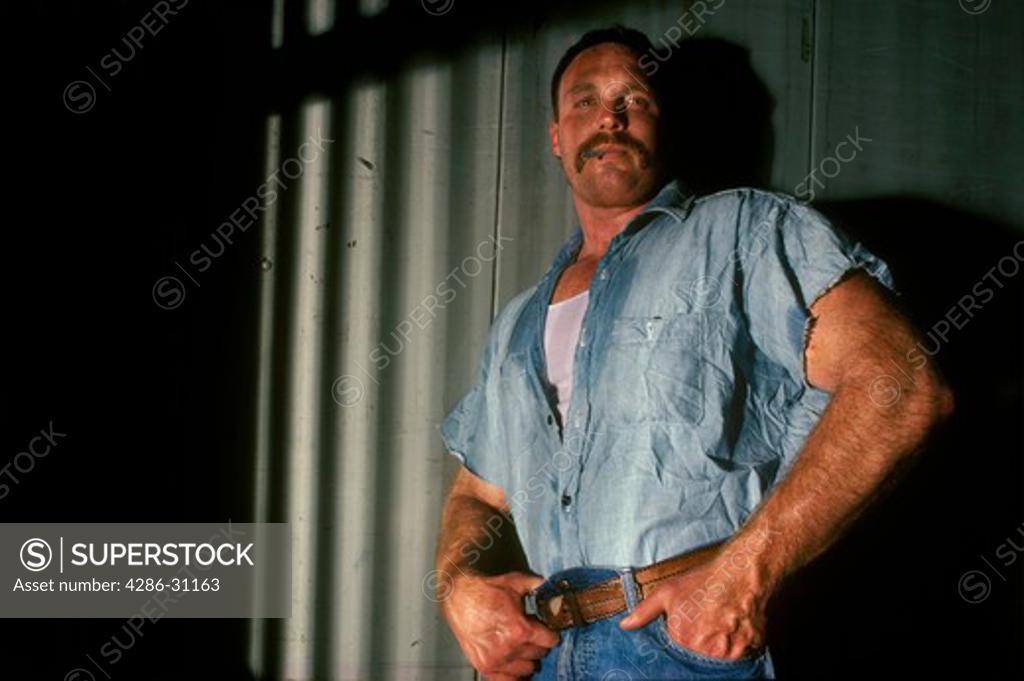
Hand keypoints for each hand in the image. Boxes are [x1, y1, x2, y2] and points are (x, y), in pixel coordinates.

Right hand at [441, 571, 560, 680]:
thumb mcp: (515, 582)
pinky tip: (513, 664)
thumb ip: (537, 585)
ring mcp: (496, 661)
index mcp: (519, 630)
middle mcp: (509, 649)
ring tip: (520, 646)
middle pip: (539, 655)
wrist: (457, 596)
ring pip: (527, 669)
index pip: (550, 641)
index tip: (547, 630)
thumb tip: (554, 587)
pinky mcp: (484, 666)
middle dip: (538, 644)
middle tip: (531, 635)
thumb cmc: (485, 589)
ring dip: (526, 659)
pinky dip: (513, 675)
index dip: (551, 633)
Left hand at [618, 545, 771, 660]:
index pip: (677, 660)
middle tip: (702, 633)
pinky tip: (730, 633)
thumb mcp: (668, 592)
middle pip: (697, 663)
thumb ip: (644, 612)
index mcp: (684, 640)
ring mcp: (730, 653)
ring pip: (717, 663)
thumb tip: (625, 626)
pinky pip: (737, 660)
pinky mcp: (748, 652)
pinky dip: (732, 651)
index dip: (679, 652)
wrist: (742, 573)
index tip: (685, 640)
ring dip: (714, 653)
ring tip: (716, 631)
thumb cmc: (704, 582)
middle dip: (697, 652)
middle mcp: (707, 651)